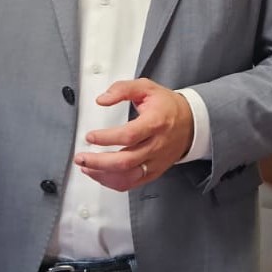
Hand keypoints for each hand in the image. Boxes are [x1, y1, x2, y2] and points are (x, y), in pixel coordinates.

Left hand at [75, 78, 193, 190]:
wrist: (191, 123)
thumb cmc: (167, 106)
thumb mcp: (146, 88)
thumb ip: (122, 89)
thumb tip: (102, 100)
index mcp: (156, 122)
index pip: (129, 136)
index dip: (106, 138)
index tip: (90, 136)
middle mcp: (156, 145)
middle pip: (125, 161)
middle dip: (98, 162)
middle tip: (81, 157)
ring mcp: (156, 161)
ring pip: (127, 177)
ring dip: (102, 175)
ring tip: (86, 167)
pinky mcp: (154, 172)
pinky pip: (131, 183)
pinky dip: (112, 182)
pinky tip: (100, 174)